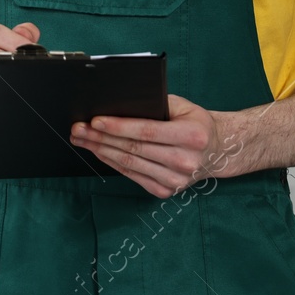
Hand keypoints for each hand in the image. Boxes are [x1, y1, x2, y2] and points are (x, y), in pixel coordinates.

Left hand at [69, 95, 231, 197]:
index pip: (147, 131)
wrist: (217, 152)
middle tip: (78, 129)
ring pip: (129, 163)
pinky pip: (132, 175)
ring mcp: (176, 180)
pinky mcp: (166, 191)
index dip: (119, 127)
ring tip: (82, 139)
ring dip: (101, 150)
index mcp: (192, 136)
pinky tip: (98, 152)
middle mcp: (185, 161)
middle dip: (101, 137)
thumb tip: (118, 103)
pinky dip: (112, 162)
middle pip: (134, 148)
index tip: (95, 120)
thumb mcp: (182, 106)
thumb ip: (154, 104)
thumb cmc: (195, 123)